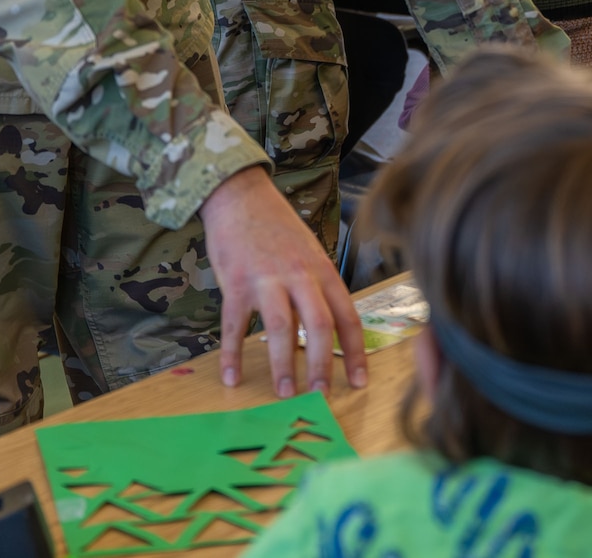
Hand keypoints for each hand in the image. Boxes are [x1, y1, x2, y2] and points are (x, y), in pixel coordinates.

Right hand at [200, 166, 367, 397]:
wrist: (240, 196)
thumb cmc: (277, 227)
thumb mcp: (308, 253)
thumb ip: (314, 291)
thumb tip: (320, 334)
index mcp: (323, 271)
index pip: (348, 317)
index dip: (356, 352)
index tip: (359, 382)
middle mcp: (300, 275)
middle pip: (320, 326)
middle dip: (323, 365)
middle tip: (321, 395)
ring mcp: (267, 279)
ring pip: (281, 328)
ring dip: (284, 365)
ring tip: (285, 393)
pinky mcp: (236, 282)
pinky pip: (234, 325)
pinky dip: (232, 354)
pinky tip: (232, 377)